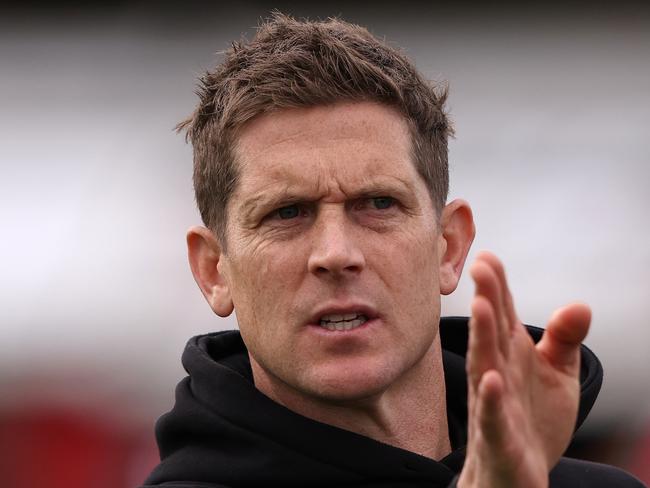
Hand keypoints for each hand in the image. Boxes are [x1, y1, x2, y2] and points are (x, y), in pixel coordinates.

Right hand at [457, 251, 590, 487]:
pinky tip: (492, 380)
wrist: (517, 474)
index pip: (503, 314)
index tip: (488, 257)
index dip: (497, 286)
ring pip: (486, 367)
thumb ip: (565, 339)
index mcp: (512, 354)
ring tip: (481, 307)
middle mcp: (498, 372)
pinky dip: (491, 400)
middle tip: (481, 269)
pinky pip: (493, 417)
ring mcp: (495, 404)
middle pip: (491, 333)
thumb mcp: (558, 374)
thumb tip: (581, 304)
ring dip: (482, 338)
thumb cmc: (532, 420)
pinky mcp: (499, 438)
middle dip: (486, 300)